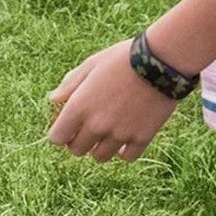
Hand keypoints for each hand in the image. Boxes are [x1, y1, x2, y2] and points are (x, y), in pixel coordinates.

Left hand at [46, 40, 178, 162]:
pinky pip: (127, 157)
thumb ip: (70, 85)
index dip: (59, 133)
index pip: (56, 138)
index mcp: (79, 107)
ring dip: (99, 147)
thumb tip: (53, 99)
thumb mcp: (91, 65)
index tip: (67, 126)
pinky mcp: (142, 137)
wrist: (162, 61)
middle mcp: (97, 125)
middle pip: (77, 150)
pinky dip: (124, 151)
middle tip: (86, 129)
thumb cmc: (123, 59)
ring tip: (106, 133)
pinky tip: (124, 139)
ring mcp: (120, 134)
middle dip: (78, 141)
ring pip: (100, 156)